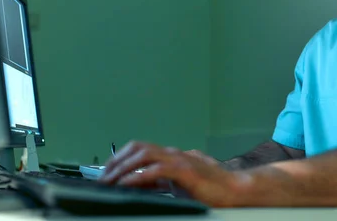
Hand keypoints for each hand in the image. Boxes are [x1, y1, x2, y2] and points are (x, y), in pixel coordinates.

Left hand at [99, 141, 246, 206]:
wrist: (234, 190)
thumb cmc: (211, 188)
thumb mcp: (179, 184)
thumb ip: (161, 181)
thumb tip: (142, 182)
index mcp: (171, 156)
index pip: (140, 149)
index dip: (121, 158)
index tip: (107, 172)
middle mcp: (173, 153)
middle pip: (137, 147)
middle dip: (116, 161)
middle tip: (103, 178)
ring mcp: (178, 159)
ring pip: (143, 155)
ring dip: (123, 167)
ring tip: (110, 181)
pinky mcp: (184, 170)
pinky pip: (156, 170)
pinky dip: (138, 176)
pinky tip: (127, 183)